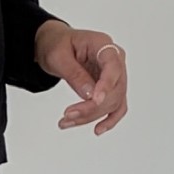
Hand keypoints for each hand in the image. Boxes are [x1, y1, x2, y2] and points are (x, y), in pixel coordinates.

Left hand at [35, 21, 127, 136]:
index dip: (106, 85)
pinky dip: (109, 120)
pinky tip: (98, 130)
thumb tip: (89, 95)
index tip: (95, 100)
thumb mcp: (58, 56)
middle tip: (67, 115)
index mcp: (103, 44)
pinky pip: (116, 107)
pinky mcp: (110, 89)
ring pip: (113, 102)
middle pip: (114, 89)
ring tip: (66, 121)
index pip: (113, 66)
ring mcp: (114, 75)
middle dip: (92, 107)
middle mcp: (114, 60)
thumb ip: (74, 74)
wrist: (57, 46)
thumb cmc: (58, 45)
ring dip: (91, 116)